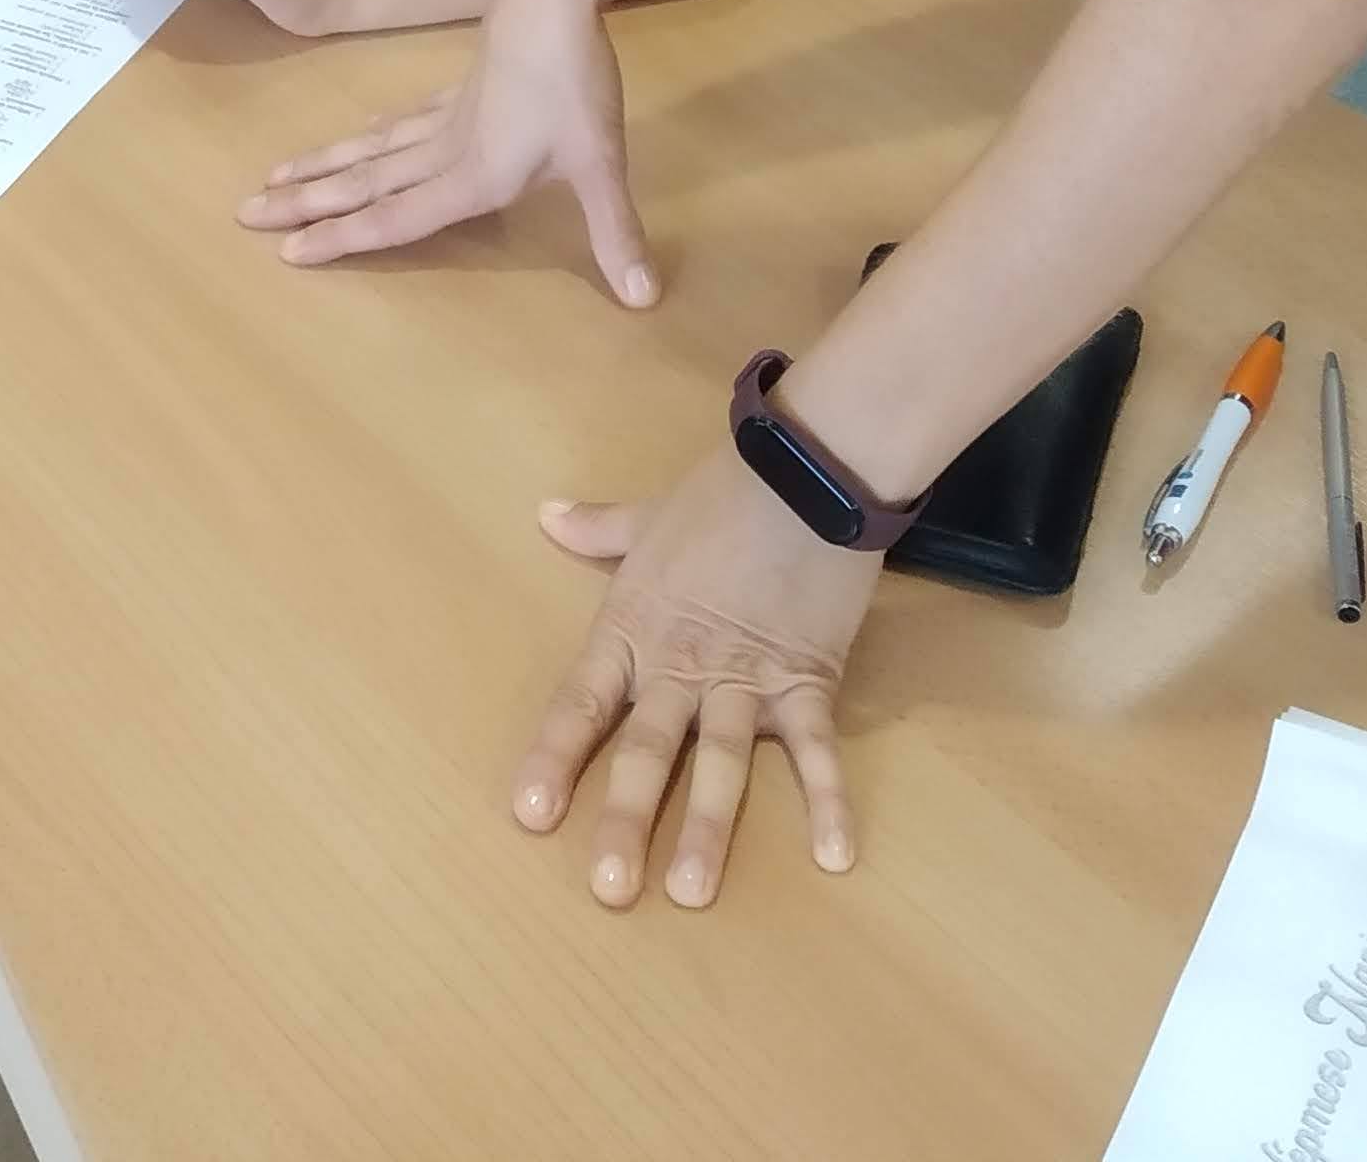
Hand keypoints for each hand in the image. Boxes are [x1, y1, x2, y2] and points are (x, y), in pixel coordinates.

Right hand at [237, 0, 658, 303]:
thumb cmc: (576, 78)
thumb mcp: (602, 161)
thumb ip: (616, 232)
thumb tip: (644, 298)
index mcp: (472, 176)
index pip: (394, 218)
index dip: (341, 238)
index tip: (286, 251)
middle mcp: (445, 150)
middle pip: (363, 183)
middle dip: (303, 203)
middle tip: (243, 214)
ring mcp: (448, 115)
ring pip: (370, 149)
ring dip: (321, 167)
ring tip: (273, 178)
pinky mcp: (460, 87)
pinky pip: (400, 121)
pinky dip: (370, 136)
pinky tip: (360, 137)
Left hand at [514, 446, 875, 907]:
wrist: (806, 472)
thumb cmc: (721, 494)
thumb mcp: (647, 516)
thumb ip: (597, 529)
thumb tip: (546, 514)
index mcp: (633, 630)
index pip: (581, 703)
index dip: (554, 759)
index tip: (530, 814)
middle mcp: (682, 666)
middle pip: (646, 752)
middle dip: (624, 821)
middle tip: (609, 890)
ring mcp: (746, 679)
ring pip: (722, 764)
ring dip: (708, 829)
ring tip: (694, 894)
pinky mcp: (807, 679)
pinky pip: (817, 751)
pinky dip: (829, 802)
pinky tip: (836, 857)